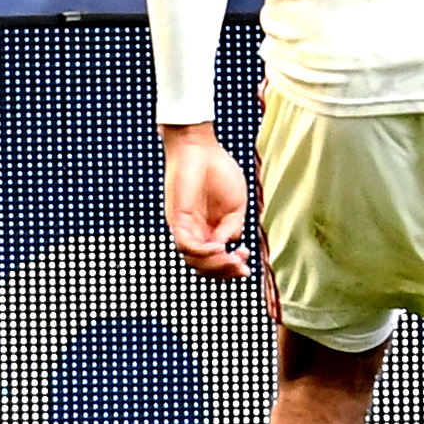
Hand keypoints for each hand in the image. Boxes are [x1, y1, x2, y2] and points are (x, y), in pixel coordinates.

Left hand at [162, 124, 251, 280]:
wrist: (201, 150)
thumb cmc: (219, 172)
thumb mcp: (236, 206)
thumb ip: (233, 228)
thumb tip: (227, 246)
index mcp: (212, 231)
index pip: (218, 260)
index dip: (232, 270)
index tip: (247, 268)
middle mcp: (197, 233)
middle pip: (206, 267)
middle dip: (225, 272)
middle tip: (242, 267)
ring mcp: (185, 229)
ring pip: (194, 261)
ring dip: (215, 266)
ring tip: (232, 259)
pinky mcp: (176, 221)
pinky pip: (186, 245)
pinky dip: (202, 252)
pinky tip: (218, 248)